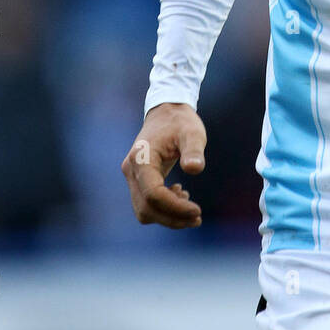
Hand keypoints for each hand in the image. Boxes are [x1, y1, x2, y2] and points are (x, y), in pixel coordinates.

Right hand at [121, 103, 206, 228]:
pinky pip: (145, 203)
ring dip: (167, 216)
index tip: (198, 211)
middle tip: (198, 217)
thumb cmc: (180, 122)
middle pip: (146, 208)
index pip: (153, 194)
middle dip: (172, 218)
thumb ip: (193, 150)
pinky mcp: (137, 179)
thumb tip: (194, 168)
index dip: (175, 208)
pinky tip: (181, 194)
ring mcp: (132, 176)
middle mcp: (131, 170)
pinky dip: (163, 208)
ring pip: (143, 210)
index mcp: (141, 158)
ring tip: (191, 206)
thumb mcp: (193, 132)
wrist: (166, 112)